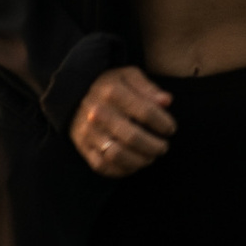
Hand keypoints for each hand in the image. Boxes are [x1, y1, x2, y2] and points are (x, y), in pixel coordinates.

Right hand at [72, 63, 175, 177]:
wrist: (74, 95)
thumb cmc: (110, 86)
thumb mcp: (129, 76)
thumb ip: (148, 88)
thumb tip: (166, 101)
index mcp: (111, 91)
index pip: (146, 112)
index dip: (163, 123)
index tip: (170, 128)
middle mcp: (97, 112)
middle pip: (133, 137)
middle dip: (155, 146)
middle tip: (163, 147)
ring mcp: (88, 132)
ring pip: (118, 155)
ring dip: (140, 160)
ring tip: (151, 156)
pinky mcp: (83, 147)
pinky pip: (103, 166)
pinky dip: (123, 169)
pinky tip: (134, 163)